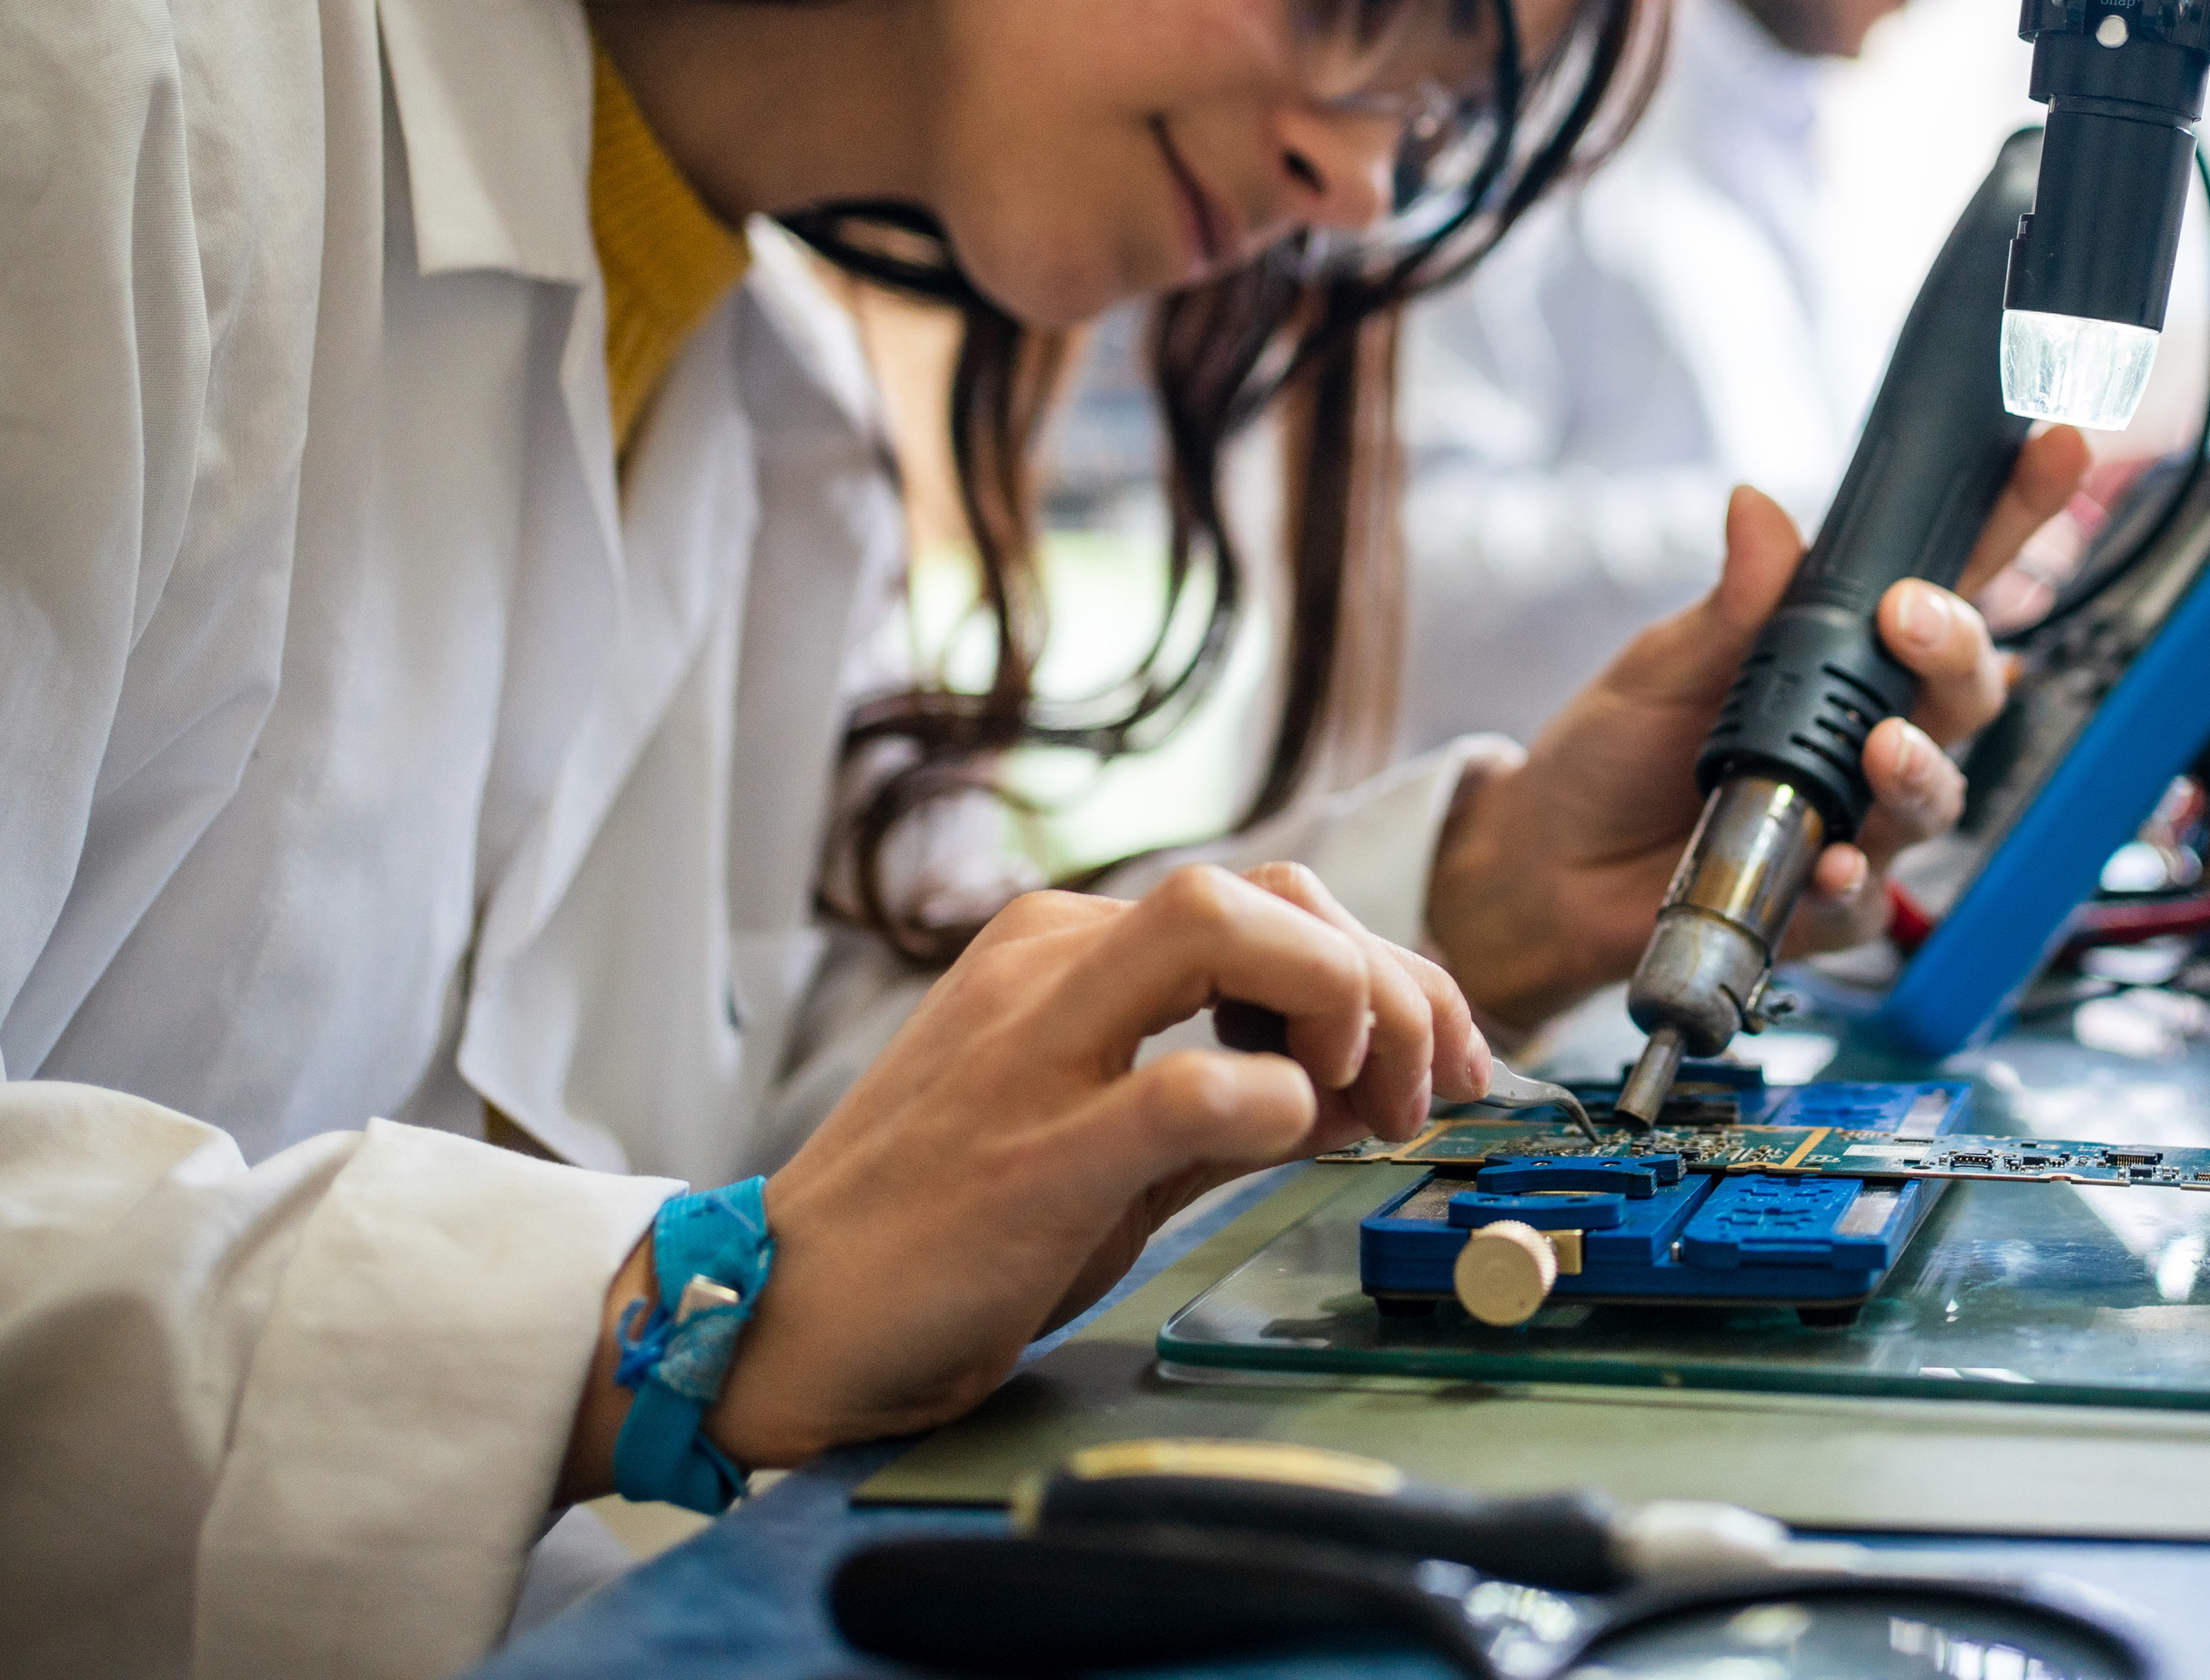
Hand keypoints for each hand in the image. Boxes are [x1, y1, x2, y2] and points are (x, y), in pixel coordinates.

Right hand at [560, 863, 1485, 1492]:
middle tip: (1416, 1088)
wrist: (779, 1319)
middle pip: (1267, 890)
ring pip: (1224, 924)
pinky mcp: (1030, 1150)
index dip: (1380, 967)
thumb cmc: (944, 1232)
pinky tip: (1293, 1140)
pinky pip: (1186, 1084)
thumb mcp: (1107, 1142)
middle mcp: (1050, 965)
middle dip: (1383, 978)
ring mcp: (1033, 1046)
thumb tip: (1362, 1089)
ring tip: (1362, 1105)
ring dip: (1343, 1002)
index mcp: (1065, 950)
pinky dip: (1272, 1102)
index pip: (1268, 899)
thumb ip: (1230, 1099)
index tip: (1430, 1058)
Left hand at [1426, 429, 2088, 1028]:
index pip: (1946, 581)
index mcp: (1840, 656)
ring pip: (1937, 795)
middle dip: (1960, 649)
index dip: (2010, 519)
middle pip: (1968, 689)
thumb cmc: (1613, 751)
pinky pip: (1871, 899)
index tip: (2054, 451)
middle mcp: (1867, 733)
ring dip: (1921, 770)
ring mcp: (1855, 820)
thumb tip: (1757, 508)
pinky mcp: (1825, 902)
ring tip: (1882, 749)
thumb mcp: (1662, 663)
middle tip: (1915, 620)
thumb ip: (1730, 603)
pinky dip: (1855, 882)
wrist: (1548, 864)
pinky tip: (1830, 865)